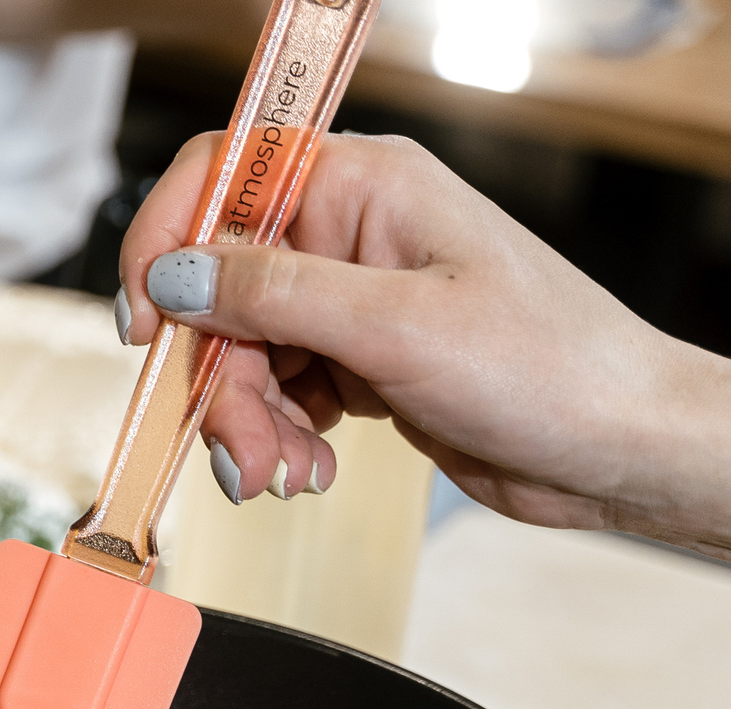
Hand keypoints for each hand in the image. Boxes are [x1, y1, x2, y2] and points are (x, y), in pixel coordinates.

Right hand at [116, 131, 730, 558]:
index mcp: (364, 188)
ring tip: (286, 473)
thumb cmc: (549, 367)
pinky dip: (278, 439)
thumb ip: (275, 296)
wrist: (618, 446)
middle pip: (218, 291)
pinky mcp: (357, 359)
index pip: (222, 178)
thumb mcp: (398, 328)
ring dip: (247, 424)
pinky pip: (275, 392)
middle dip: (218, 378)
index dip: (166, 245)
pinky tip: (310, 467)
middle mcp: (349, 233)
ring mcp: (351, 299)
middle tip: (242, 447)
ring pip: (240, 354)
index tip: (147, 325)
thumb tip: (175, 276)